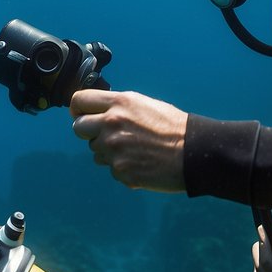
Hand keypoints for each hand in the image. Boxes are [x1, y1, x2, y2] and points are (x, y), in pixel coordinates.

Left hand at [69, 89, 187, 192]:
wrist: (193, 152)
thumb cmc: (172, 127)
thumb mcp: (143, 104)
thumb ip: (117, 106)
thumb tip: (96, 111)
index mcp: (119, 103)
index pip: (79, 101)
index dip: (77, 109)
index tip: (81, 114)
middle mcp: (111, 124)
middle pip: (79, 128)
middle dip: (89, 132)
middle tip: (105, 135)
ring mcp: (114, 149)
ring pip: (95, 151)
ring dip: (108, 151)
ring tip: (135, 149)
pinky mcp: (120, 170)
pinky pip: (111, 168)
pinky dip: (122, 167)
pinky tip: (141, 162)